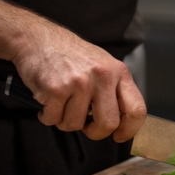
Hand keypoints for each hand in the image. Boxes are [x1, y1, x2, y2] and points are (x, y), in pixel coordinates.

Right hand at [11, 24, 145, 142]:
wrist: (38, 38)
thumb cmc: (70, 55)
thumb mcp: (102, 65)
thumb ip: (113, 89)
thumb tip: (118, 122)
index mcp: (119, 71)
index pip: (136, 109)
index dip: (130, 129)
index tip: (119, 136)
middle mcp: (102, 76)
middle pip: (108, 124)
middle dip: (95, 132)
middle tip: (85, 126)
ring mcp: (80, 83)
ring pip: (75, 125)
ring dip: (64, 120)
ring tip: (61, 103)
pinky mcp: (56, 89)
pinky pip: (54, 119)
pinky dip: (47, 116)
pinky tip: (47, 101)